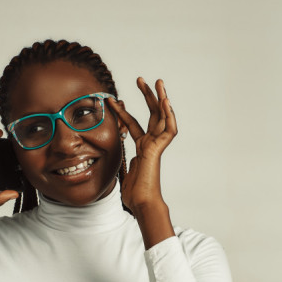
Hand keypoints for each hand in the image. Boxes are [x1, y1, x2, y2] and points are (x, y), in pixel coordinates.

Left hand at [108, 78, 177, 213]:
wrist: (140, 202)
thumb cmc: (133, 192)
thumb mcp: (120, 170)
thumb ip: (118, 159)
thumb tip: (112, 155)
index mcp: (142, 148)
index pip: (133, 124)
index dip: (124, 111)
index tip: (115, 100)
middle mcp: (151, 144)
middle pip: (152, 115)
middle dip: (147, 96)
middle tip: (141, 79)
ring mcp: (156, 146)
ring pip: (163, 118)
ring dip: (161, 99)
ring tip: (158, 82)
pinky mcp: (159, 149)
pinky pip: (168, 130)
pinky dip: (169, 116)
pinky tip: (165, 102)